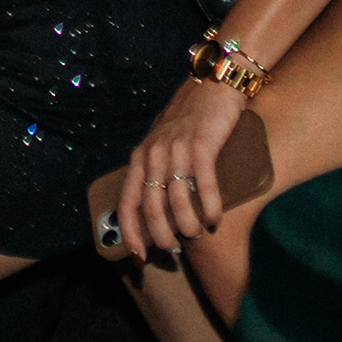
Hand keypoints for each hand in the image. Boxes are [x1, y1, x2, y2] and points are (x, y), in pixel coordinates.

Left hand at [117, 78, 252, 257]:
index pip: (127, 201)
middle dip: (159, 233)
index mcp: (140, 157)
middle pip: (149, 204)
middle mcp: (153, 153)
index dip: (130, 230)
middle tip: (172, 249)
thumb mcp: (163, 146)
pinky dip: (208, 204)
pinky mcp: (202, 143)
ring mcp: (176, 148)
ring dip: (185, 222)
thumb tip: (159, 210)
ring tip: (196, 234)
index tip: (138, 255)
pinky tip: (214, 219)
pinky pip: (203, 181)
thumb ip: (157, 171)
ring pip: (175, 196)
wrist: (211, 86)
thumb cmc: (189, 122)